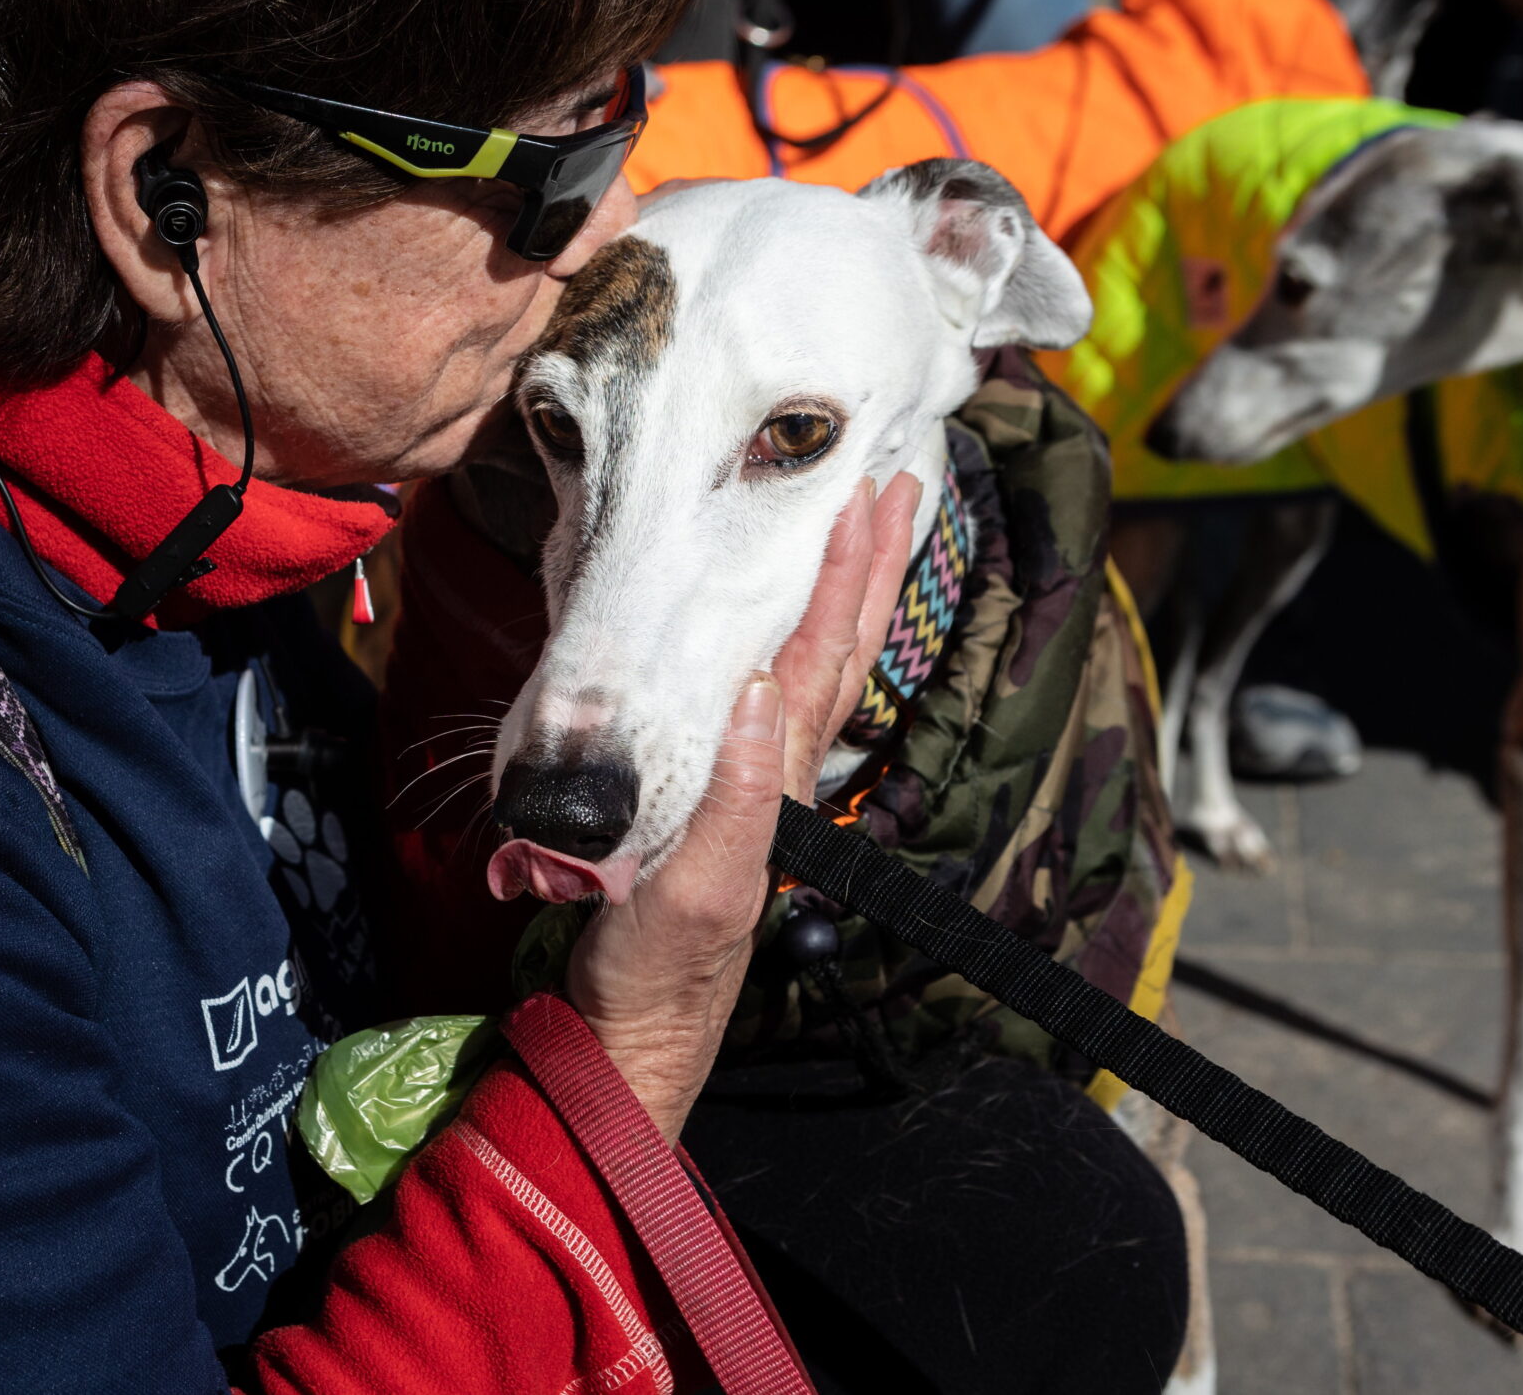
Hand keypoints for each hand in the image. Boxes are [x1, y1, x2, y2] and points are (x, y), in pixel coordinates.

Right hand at [563, 473, 920, 1139]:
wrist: (631, 1036)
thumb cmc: (655, 971)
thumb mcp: (694, 892)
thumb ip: (729, 800)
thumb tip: (747, 692)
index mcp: (767, 785)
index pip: (813, 663)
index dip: (840, 583)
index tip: (860, 504)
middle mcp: (772, 778)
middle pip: (835, 655)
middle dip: (867, 569)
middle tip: (892, 486)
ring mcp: (751, 790)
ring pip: (813, 673)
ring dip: (844, 597)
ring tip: (864, 529)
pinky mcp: (720, 804)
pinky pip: (769, 703)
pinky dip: (791, 645)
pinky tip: (781, 621)